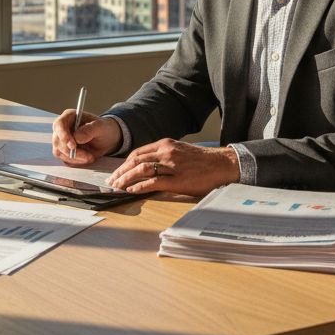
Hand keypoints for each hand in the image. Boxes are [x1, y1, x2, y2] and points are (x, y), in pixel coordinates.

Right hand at [51, 110, 120, 164]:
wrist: (106, 139)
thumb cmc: (103, 129)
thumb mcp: (100, 127)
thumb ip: (89, 130)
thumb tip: (77, 137)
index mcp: (69, 116)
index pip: (59, 125)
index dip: (63, 135)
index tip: (72, 145)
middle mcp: (62, 128)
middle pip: (57, 141)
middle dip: (71, 151)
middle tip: (87, 156)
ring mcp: (61, 140)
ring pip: (59, 152)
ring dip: (75, 158)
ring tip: (90, 157)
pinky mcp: (64, 151)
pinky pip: (64, 159)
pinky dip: (75, 161)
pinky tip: (86, 158)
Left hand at [107, 139, 239, 196]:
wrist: (223, 164)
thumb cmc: (202, 161)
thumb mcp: (180, 151)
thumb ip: (164, 156)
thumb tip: (147, 166)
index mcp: (166, 144)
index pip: (138, 152)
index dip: (125, 163)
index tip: (117, 172)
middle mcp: (166, 152)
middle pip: (136, 160)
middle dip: (121, 172)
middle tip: (111, 181)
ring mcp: (172, 165)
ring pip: (142, 170)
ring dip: (126, 179)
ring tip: (117, 187)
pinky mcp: (178, 180)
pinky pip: (154, 183)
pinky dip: (139, 186)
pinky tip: (131, 191)